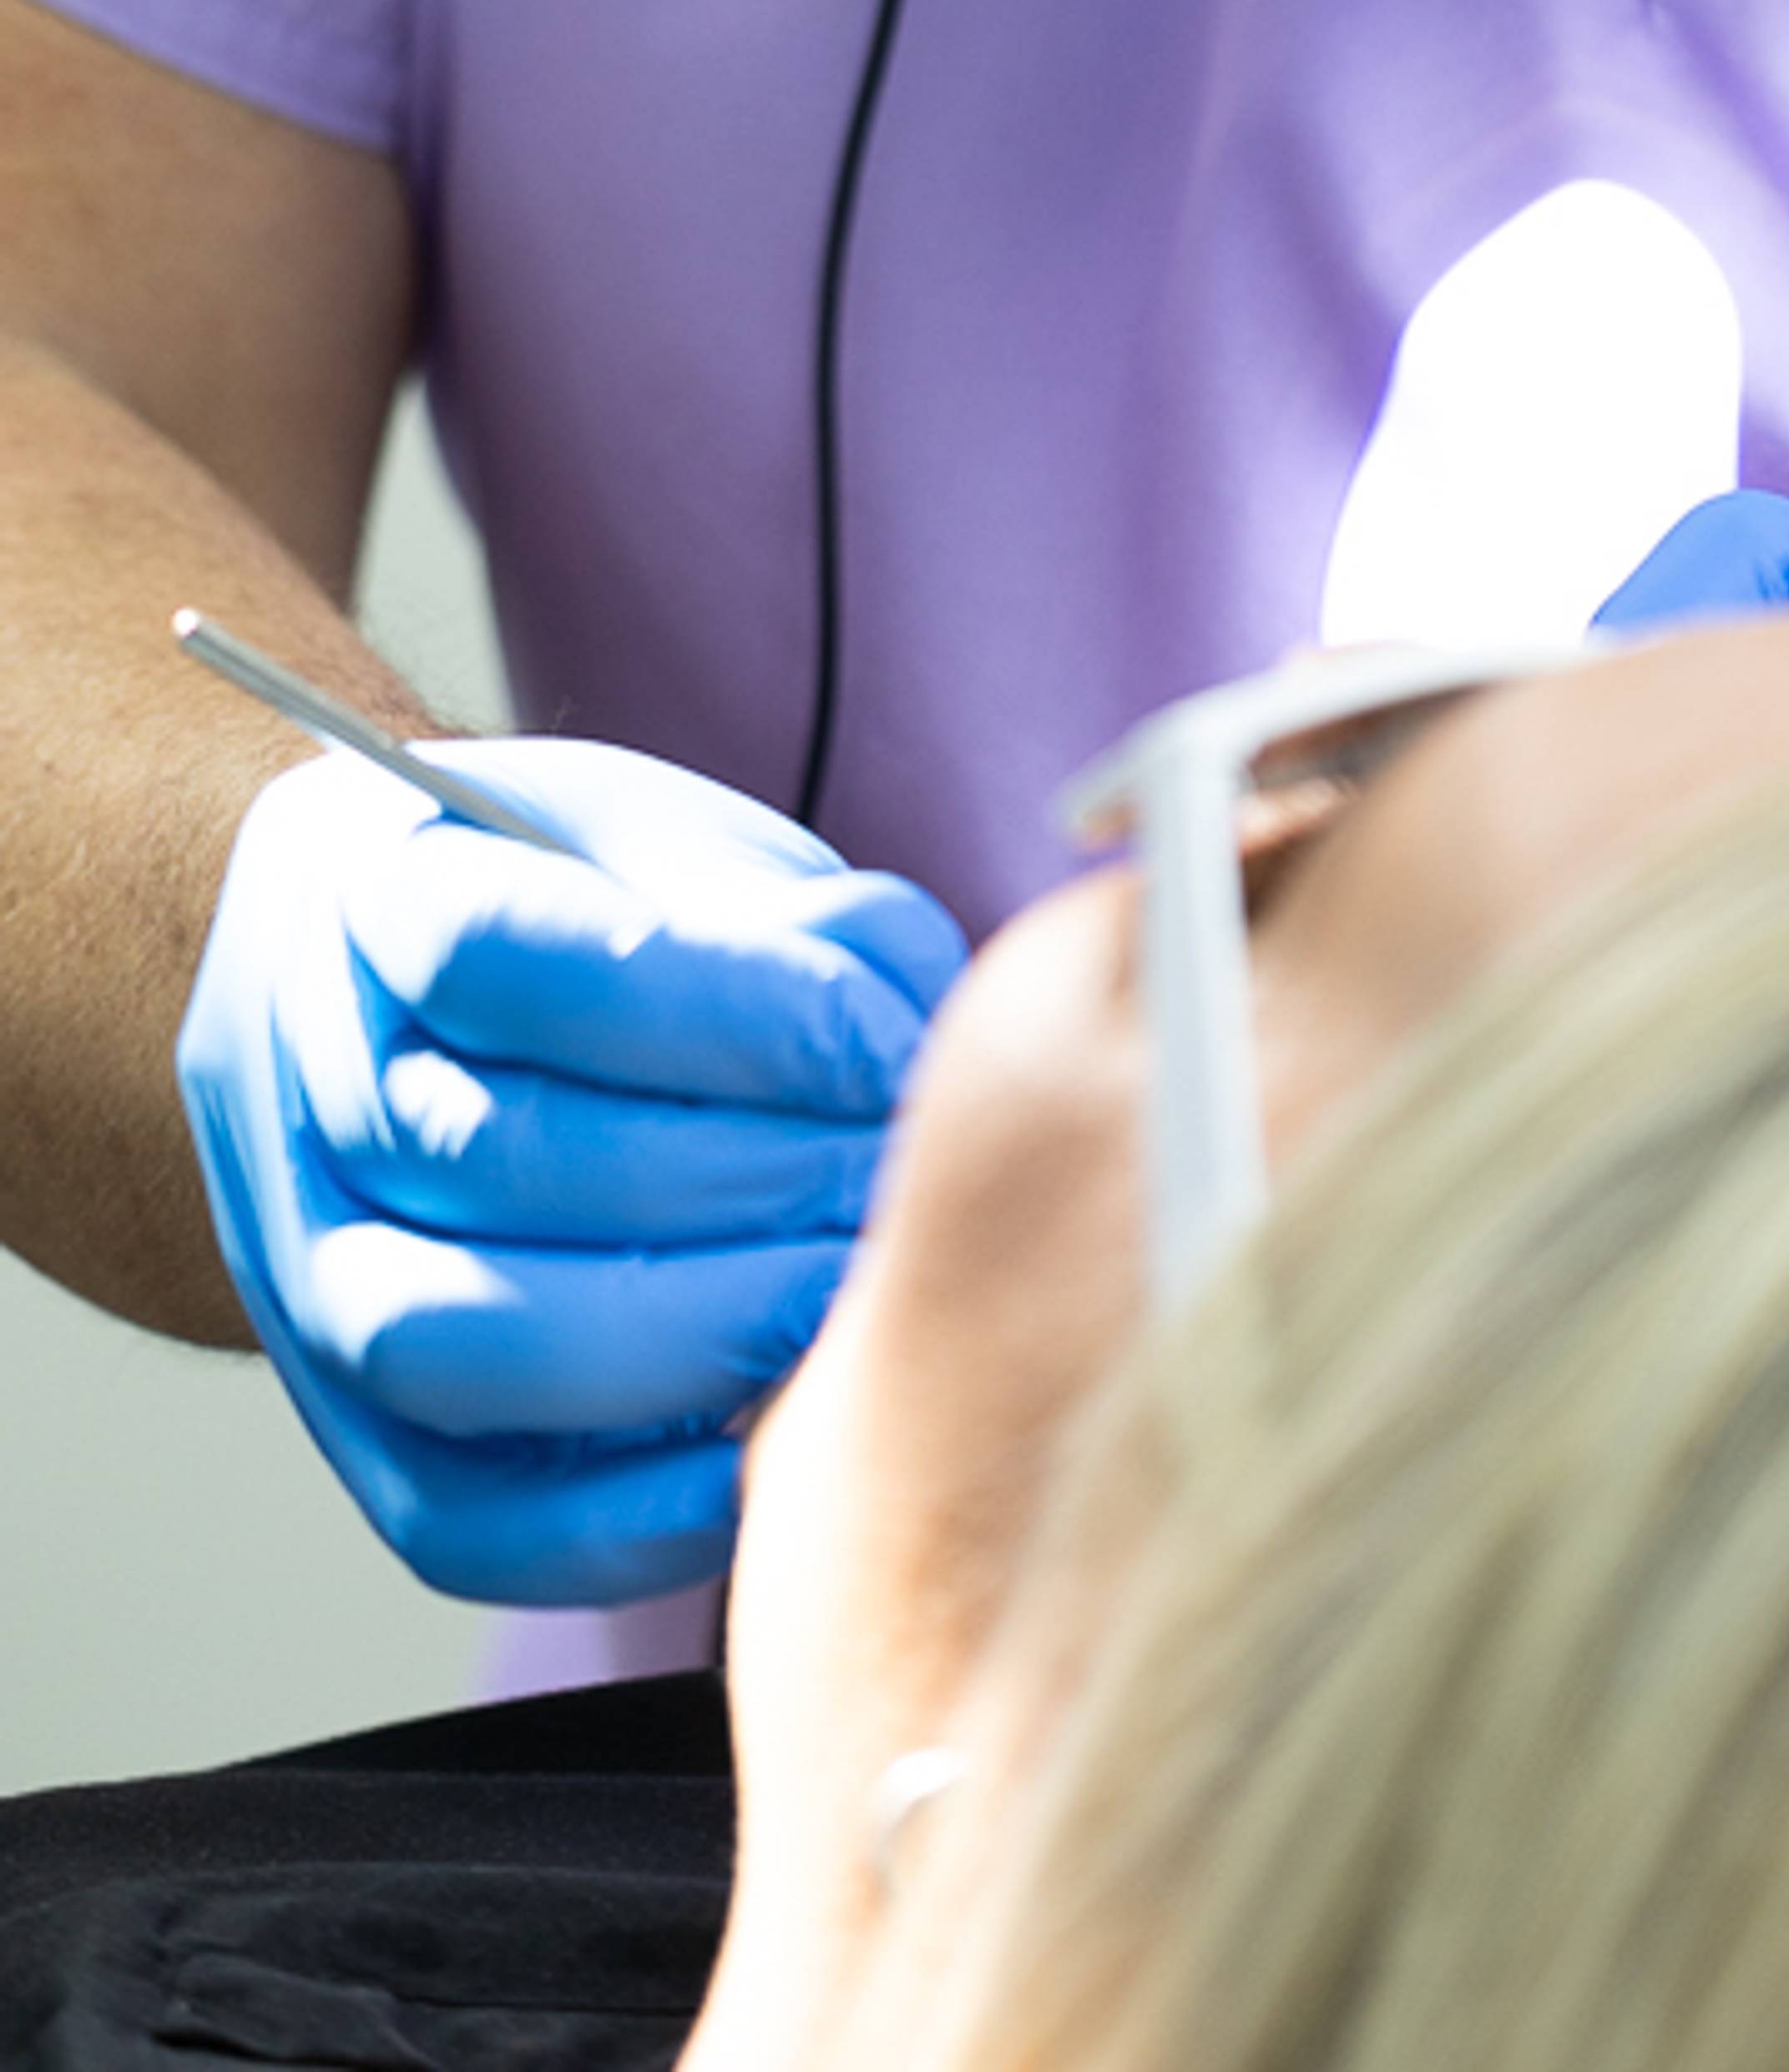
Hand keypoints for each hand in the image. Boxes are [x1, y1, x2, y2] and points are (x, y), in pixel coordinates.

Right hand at [175, 734, 968, 1605]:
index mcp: (372, 894)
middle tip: (880, 1183)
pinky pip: (452, 1524)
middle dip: (731, 1181)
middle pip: (487, 1156)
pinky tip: (753, 1453)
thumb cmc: (589, 909)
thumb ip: (784, 918)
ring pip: (444, 1344)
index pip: (498, 948)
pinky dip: (610, 1517)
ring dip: (675, 1335)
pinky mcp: (354, 1436)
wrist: (412, 1005)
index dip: (719, 1002)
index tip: (876, 1038)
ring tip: (833, 1295)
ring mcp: (303, 1274)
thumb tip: (905, 1032)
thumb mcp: (681, 845)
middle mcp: (302, 1090)